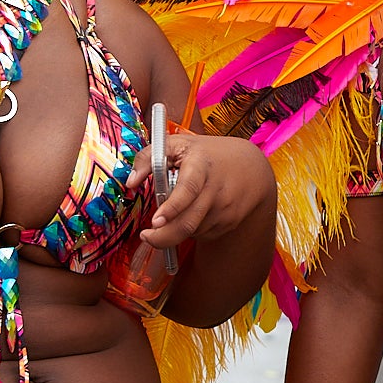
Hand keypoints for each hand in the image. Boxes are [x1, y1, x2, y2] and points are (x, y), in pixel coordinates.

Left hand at [126, 132, 275, 250]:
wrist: (251, 168)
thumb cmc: (207, 154)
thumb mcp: (178, 144)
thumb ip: (149, 157)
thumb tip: (130, 182)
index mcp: (201, 166)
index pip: (188, 190)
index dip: (172, 208)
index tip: (155, 221)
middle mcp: (216, 190)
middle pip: (188, 223)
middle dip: (163, 237)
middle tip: (147, 237)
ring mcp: (225, 210)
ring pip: (192, 230)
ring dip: (176, 229)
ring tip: (174, 213)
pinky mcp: (229, 223)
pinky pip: (203, 234)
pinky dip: (191, 229)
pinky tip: (195, 212)